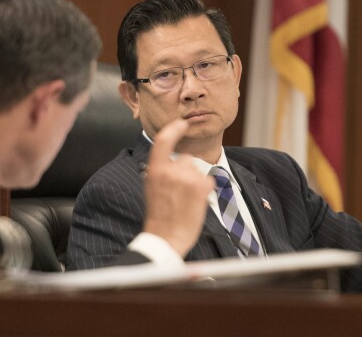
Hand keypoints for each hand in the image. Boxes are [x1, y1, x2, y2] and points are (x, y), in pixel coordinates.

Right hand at [142, 119, 213, 256]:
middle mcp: (170, 170)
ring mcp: (186, 178)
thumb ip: (162, 172)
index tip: (181, 124)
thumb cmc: (159, 216)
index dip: (174, 129)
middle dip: (187, 172)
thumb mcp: (153, 188)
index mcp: (155, 169)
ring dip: (196, 183)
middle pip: (187, 159)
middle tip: (180, 194)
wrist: (165, 237)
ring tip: (186, 202)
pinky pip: (209, 181)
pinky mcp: (200, 187)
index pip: (164, 140)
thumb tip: (176, 162)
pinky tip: (196, 204)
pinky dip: (206, 191)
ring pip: (198, 171)